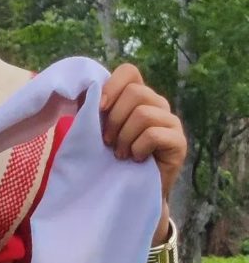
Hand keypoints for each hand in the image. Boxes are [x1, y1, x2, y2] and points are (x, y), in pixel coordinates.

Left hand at [99, 64, 186, 202]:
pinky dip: (138, 148)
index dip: (111, 86)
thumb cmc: (109, 158)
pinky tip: (136, 159)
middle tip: (108, 142)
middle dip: (114, 119)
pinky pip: (154, 134)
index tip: (99, 108)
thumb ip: (92, 108)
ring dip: (124, 137)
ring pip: (144, 114)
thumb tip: (82, 89)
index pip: (129, 72)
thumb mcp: (96, 129)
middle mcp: (157, 104)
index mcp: (137, 96)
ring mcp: (171, 122)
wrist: (127, 191)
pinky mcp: (179, 142)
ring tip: (120, 153)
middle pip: (135, 92)